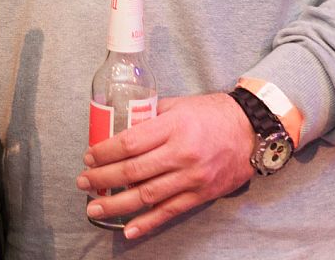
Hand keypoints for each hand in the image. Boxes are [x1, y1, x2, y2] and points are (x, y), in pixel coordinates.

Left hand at [76, 93, 254, 238]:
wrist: (251, 130)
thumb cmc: (211, 114)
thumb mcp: (178, 105)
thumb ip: (150, 115)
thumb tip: (119, 124)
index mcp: (173, 127)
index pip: (130, 143)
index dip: (105, 152)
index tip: (89, 156)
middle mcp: (181, 153)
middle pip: (134, 170)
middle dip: (103, 178)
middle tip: (83, 182)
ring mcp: (192, 177)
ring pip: (147, 195)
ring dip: (117, 204)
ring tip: (94, 207)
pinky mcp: (202, 195)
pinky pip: (170, 212)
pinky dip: (148, 223)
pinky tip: (129, 230)